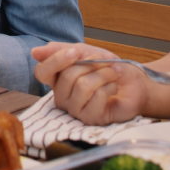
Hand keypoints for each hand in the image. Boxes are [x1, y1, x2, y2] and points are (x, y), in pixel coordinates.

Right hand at [31, 42, 148, 124]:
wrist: (134, 83)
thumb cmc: (108, 67)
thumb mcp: (83, 51)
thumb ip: (59, 50)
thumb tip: (35, 52)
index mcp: (56, 79)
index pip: (42, 72)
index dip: (56, 61)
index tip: (75, 52)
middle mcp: (62, 96)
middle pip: (67, 76)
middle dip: (92, 64)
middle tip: (107, 62)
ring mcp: (75, 109)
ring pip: (83, 86)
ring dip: (104, 74)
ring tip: (114, 73)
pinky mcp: (90, 118)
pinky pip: (96, 98)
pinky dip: (110, 86)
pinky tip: (114, 87)